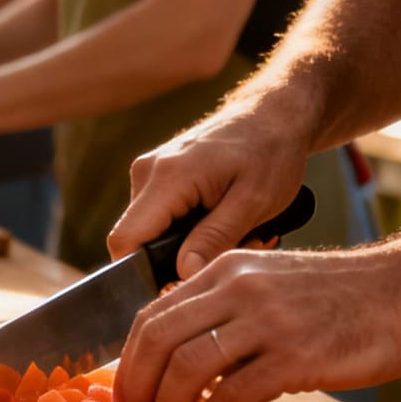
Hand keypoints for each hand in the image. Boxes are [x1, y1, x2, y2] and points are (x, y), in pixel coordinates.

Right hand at [107, 107, 316, 279]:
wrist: (275, 114)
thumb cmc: (271, 152)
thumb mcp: (254, 202)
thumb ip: (215, 239)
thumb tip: (182, 276)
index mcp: (167, 177)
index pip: (125, 240)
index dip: (141, 273)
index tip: (178, 287)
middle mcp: (147, 172)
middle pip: (137, 239)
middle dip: (177, 260)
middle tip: (231, 255)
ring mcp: (149, 171)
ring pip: (151, 230)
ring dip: (188, 244)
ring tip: (237, 234)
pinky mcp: (158, 175)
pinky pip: (160, 215)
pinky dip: (189, 228)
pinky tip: (224, 221)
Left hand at [116, 248, 400, 401]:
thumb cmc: (341, 297)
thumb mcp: (270, 283)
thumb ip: (225, 309)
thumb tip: (180, 357)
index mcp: (224, 270)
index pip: (151, 314)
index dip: (129, 360)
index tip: (126, 394)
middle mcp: (237, 289)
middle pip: (156, 341)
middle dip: (137, 389)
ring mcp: (266, 321)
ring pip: (186, 369)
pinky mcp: (296, 357)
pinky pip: (232, 396)